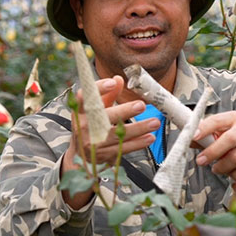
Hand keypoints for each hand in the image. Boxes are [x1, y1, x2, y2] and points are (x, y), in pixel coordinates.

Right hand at [62, 75, 157, 207]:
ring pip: (118, 135)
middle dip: (124, 111)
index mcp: (80, 111)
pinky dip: (138, 143)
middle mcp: (84, 126)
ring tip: (154, 122)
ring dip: (138, 128)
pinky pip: (123, 148)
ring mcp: (93, 143)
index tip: (112, 83)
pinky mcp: (103, 155)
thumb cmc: (90, 127)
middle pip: (105, 117)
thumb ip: (107, 95)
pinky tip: (150, 137)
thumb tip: (118, 79)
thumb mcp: (95, 110)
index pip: (85, 97)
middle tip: (141, 105)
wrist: (80, 157)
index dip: (98, 89)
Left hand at [192, 111, 235, 180]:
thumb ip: (203, 138)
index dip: (204, 128)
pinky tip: (230, 172)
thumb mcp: (218, 133)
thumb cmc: (230, 138)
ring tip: (216, 169)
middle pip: (230, 139)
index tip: (193, 136)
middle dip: (213, 152)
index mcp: (233, 118)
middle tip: (200, 161)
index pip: (217, 120)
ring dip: (222, 166)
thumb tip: (186, 141)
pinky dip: (234, 174)